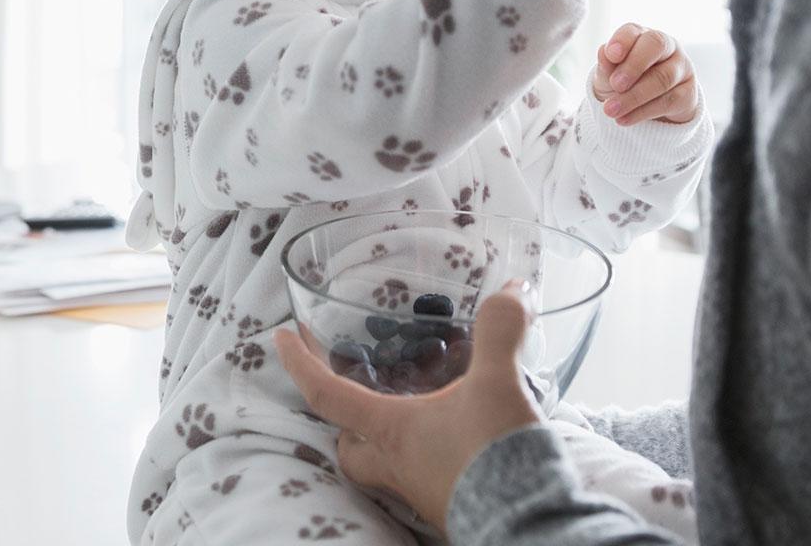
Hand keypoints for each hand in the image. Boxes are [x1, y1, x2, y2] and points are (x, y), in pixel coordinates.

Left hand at [274, 284, 541, 534]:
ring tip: (413, 404)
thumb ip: (499, 329)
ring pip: (384, 464)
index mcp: (391, 431)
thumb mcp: (498, 382)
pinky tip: (457, 433)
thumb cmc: (493, 455)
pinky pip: (424, 475)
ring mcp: (422, 490)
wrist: (529, 525)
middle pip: (348, 444)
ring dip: (389, 435)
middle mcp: (397, 465)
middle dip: (343, 417)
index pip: (327, 395)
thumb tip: (511, 288)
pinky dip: (430, 450)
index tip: (281, 338)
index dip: (300, 363)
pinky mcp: (451, 503)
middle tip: (354, 386)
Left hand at [592, 23, 700, 125]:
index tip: (611, 55)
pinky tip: (625, 119)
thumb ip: (607, 64)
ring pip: (662, 77)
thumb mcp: (608, 75)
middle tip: (615, 84)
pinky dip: (643, 112)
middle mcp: (666, 47)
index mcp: (641, 36)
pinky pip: (669, 101)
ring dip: (634, 96)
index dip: (623, 40)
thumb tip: (604, 52)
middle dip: (634, 65)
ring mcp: (681, 68)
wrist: (645, 111)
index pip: (634, 31)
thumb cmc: (623, 83)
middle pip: (656, 45)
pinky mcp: (689, 92)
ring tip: (611, 110)